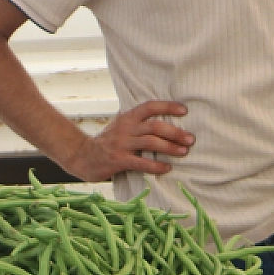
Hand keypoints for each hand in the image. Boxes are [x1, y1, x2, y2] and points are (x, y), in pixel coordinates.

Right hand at [60, 101, 191, 182]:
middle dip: (175, 132)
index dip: (168, 106)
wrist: (82, 156)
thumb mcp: (119, 126)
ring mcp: (122, 144)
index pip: (150, 107)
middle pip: (155, 126)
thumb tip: (160, 120)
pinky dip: (156, 166)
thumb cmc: (106, 143)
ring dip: (170, 147)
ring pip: (151, 142)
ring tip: (183, 152)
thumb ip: (136, 122)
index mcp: (128, 118)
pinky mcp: (119, 160)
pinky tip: (166, 168)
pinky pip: (141, 162)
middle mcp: (126, 128)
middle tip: (190, 139)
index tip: (184, 111)